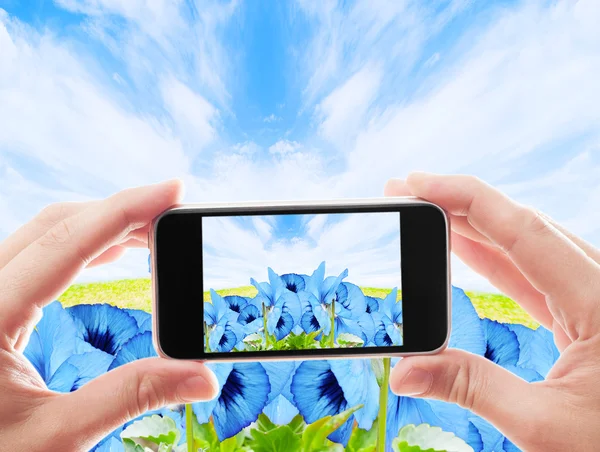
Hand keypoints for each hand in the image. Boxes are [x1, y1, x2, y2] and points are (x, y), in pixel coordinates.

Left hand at [0, 181, 216, 450]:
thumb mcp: (56, 435)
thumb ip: (130, 397)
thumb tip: (202, 378)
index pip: (66, 242)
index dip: (125, 210)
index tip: (173, 191)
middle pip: (54, 224)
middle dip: (119, 211)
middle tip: (173, 211)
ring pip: (43, 234)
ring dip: (101, 226)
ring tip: (153, 232)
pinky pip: (37, 255)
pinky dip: (81, 246)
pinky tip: (112, 252)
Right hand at [386, 172, 599, 450]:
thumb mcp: (542, 424)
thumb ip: (471, 388)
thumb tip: (404, 373)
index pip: (523, 230)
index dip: (466, 199)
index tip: (417, 184)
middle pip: (522, 226)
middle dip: (460, 205)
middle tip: (407, 193)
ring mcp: (594, 297)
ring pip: (528, 244)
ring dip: (473, 227)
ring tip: (426, 215)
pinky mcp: (585, 312)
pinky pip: (533, 271)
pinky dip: (493, 257)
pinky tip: (463, 249)